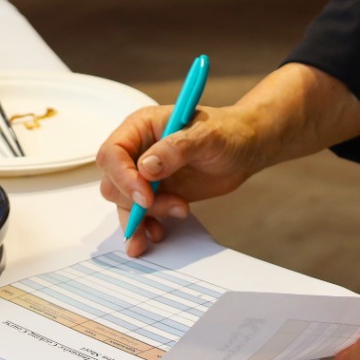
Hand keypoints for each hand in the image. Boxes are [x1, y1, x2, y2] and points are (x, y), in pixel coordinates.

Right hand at [97, 100, 269, 256]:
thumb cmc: (229, 132)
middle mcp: (138, 150)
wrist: (247, 148)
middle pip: (114, 182)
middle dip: (136, 201)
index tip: (145, 196)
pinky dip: (144, 227)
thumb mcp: (207, 136)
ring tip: (178, 214)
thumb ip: (176, 149)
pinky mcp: (157, 193)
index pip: (112, 153)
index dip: (123, 177)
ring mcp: (145, 174)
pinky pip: (139, 214)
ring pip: (124, 202)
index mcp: (141, 126)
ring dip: (142, 218)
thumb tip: (146, 168)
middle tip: (173, 206)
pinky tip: (159, 233)